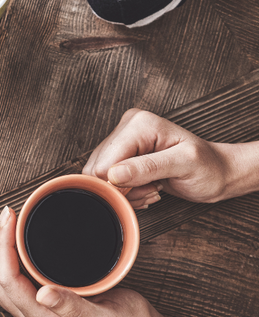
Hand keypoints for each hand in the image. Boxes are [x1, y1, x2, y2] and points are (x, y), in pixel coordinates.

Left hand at [0, 206, 158, 316]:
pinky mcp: (39, 306)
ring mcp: (34, 314)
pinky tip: (16, 242)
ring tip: (8, 223)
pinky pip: (12, 281)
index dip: (2, 246)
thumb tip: (42, 294)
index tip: (10, 218)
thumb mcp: (104, 316)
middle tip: (7, 214)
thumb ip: (73, 308)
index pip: (6, 280)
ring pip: (0, 281)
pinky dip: (8, 258)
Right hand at [83, 109, 231, 207]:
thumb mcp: (184, 165)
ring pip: (100, 177)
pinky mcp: (120, 154)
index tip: (149, 189)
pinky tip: (146, 187)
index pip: (105, 163)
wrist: (217, 172)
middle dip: (125, 189)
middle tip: (153, 188)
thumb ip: (147, 168)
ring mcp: (122, 140)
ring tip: (152, 188)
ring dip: (127, 192)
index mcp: (140, 124)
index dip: (121, 185)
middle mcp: (127, 127)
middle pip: (99, 170)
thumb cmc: (208, 167)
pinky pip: (106, 179)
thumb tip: (113, 175)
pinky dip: (126, 191)